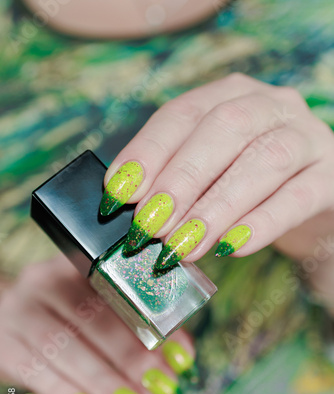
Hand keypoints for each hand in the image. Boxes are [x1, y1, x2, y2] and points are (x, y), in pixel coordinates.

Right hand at [0, 255, 194, 393]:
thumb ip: (141, 322)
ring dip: (105, 383)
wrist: (7, 314)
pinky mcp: (7, 347)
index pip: (117, 290)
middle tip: (163, 388)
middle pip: (91, 320)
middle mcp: (44, 284)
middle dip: (131, 358)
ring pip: (64, 350)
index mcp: (74, 264)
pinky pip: (39, 375)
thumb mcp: (97, 303)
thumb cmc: (65, 310)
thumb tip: (183, 354)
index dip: (150, 323)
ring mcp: (20, 314)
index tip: (180, 356)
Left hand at [100, 73, 333, 269]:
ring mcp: (307, 137)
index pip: (183, 113)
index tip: (118, 194)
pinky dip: (260, 224)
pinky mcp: (330, 178)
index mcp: (231, 95)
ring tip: (183, 246)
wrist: (309, 201)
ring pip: (263, 160)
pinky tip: (230, 247)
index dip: (147, 152)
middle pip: (224, 128)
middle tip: (150, 225)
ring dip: (215, 207)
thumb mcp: (211, 174)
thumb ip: (178, 182)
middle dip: (180, 179)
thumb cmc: (247, 187)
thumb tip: (133, 211)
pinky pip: (297, 198)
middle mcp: (271, 106)